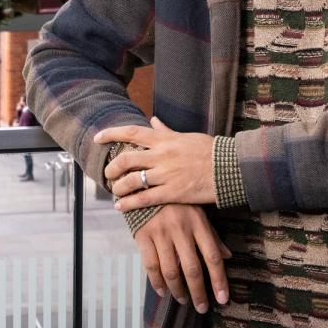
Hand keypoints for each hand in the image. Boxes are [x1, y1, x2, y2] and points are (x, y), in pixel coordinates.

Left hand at [95, 117, 215, 210]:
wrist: (229, 168)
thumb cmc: (210, 151)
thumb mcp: (186, 136)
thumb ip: (166, 131)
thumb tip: (153, 120)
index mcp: (165, 139)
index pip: (132, 132)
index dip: (111, 134)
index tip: (98, 138)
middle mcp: (162, 155)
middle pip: (126, 159)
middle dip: (112, 167)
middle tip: (108, 173)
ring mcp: (166, 174)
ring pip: (132, 180)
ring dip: (118, 187)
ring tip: (115, 192)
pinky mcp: (173, 192)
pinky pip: (144, 199)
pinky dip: (129, 204)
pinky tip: (121, 207)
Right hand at [134, 204, 230, 313]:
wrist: (146, 183)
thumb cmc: (177, 201)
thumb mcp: (198, 212)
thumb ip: (211, 235)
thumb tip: (227, 257)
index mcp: (198, 222)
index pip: (212, 256)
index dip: (218, 280)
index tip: (223, 299)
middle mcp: (180, 228)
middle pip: (192, 269)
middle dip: (198, 293)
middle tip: (202, 307)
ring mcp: (160, 232)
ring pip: (170, 271)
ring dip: (177, 290)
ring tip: (183, 300)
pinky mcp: (143, 235)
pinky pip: (150, 265)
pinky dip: (156, 282)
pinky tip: (162, 291)